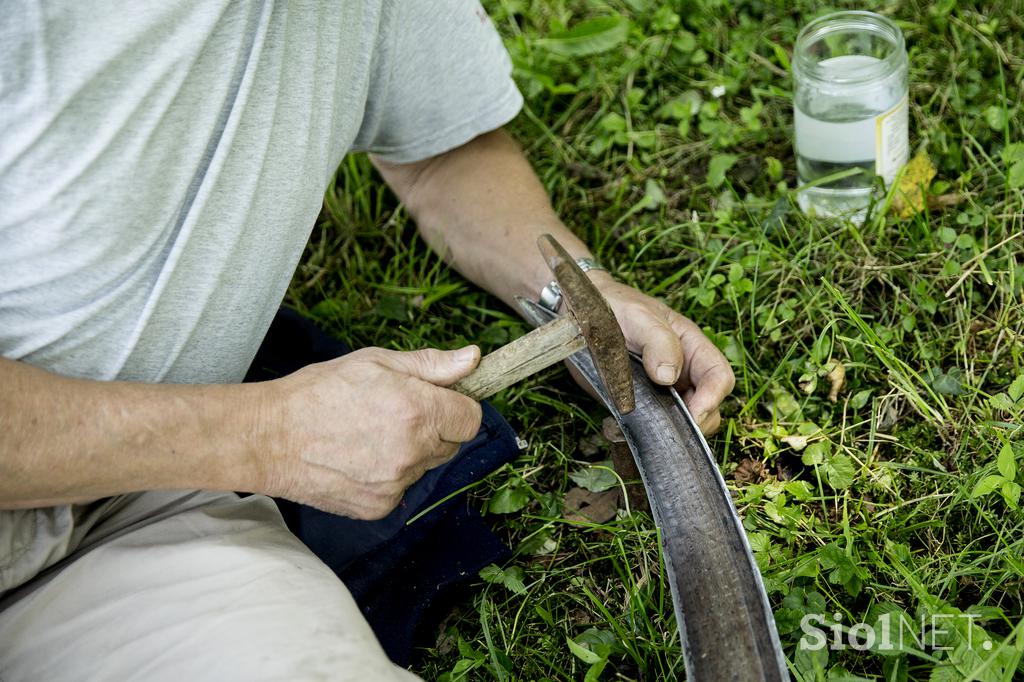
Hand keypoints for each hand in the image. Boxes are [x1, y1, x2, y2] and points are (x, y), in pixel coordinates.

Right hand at [256, 346, 482, 518]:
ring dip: (410, 453)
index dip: (457, 407)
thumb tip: (473, 359)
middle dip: (433, 429)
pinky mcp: (379, 506)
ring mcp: (396, 484)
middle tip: (394, 414)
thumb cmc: (320, 391)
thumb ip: (431, 364)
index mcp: (419, 411)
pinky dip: (387, 475)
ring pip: (424, 467)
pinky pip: (400, 488)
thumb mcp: (376, 361)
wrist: (270, 438)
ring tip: (368, 435)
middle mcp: (413, 451)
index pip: (471, 419)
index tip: (439, 401)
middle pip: (450, 445)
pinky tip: (358, 458)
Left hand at [590, 273, 734, 433]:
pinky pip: (647, 430)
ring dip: (665, 434)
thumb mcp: (638, 316)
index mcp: (691, 348)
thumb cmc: (614, 307)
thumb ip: (658, 340)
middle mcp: (682, 374)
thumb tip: (668, 375)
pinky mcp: (637, 407)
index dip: (713, 398)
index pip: (718, 377)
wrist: (578, 316)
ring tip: (638, 428)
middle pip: (707, 408)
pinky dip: (633, 436)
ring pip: (681, 425)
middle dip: (693, 424)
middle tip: (667, 430)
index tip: (693, 413)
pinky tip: (612, 427)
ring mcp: (661, 393)